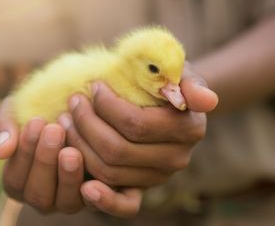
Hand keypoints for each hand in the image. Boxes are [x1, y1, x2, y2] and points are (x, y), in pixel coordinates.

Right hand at [0, 98, 141, 217]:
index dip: (25, 153)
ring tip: (72, 150)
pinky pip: (107, 208)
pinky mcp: (107, 196)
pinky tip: (96, 181)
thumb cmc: (41, 109)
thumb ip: (2, 128)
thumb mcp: (16, 112)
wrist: (79, 106)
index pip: (16, 180)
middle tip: (55, 131)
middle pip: (40, 196)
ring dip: (69, 177)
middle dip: (45, 163)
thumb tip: (2, 151)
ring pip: (69, 203)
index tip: (36, 122)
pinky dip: (105, 201)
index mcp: (22, 182)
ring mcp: (76, 198)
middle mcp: (48, 196)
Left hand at [64, 64, 217, 188]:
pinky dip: (102, 198)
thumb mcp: (180, 71)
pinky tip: (84, 186)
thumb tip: (207, 101)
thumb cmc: (168, 80)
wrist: (168, 101)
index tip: (94, 86)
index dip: (107, 106)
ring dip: (80, 146)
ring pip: (109, 171)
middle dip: (87, 123)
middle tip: (74, 102)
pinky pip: (123, 203)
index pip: (136, 123)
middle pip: (117, 149)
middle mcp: (177, 158)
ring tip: (66, 122)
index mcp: (188, 128)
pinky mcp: (144, 188)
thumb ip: (191, 83)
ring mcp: (159, 176)